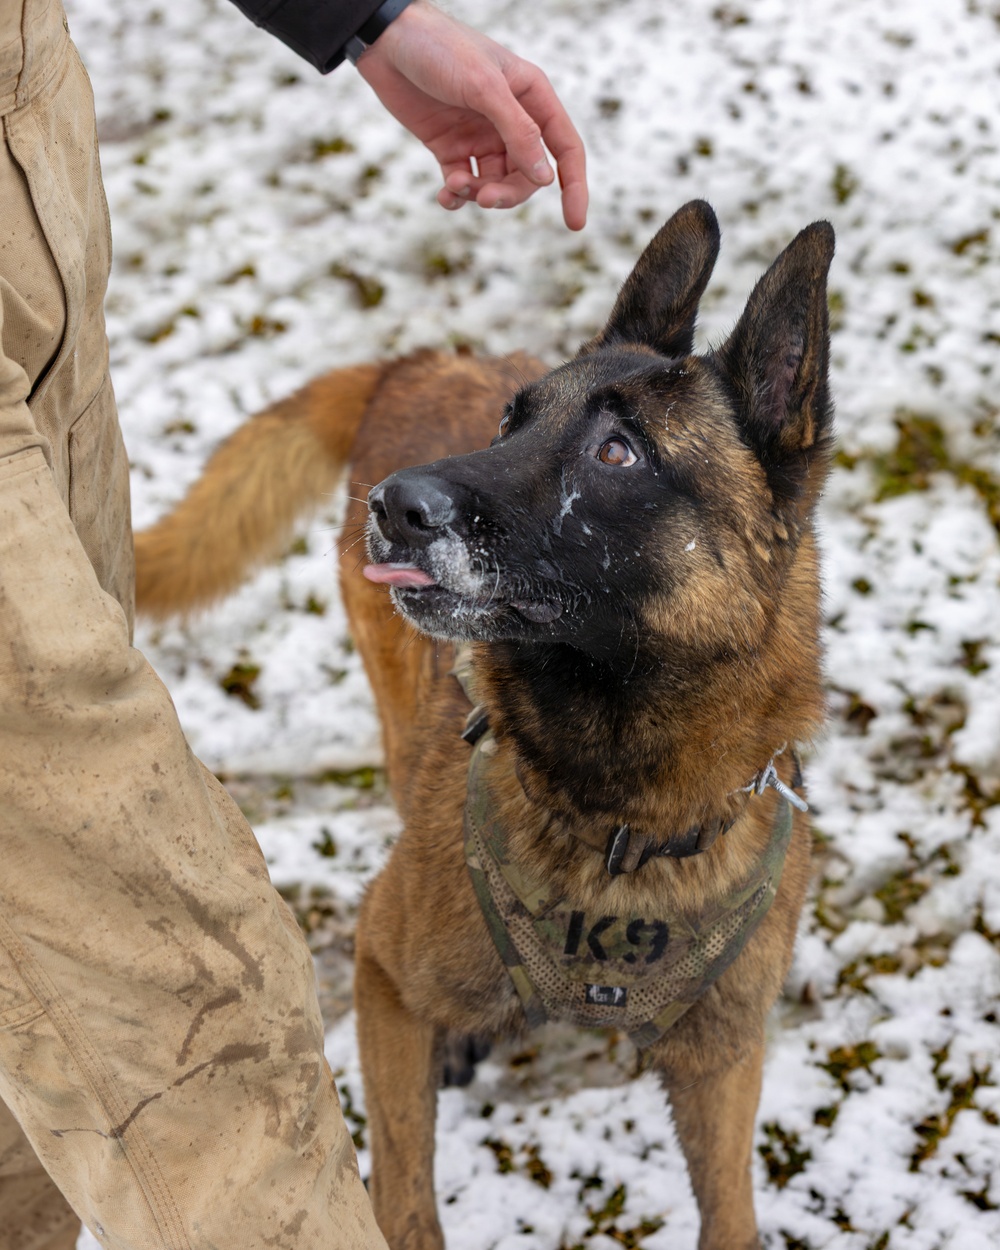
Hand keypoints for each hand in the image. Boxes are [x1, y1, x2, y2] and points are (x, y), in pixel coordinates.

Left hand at [357, 1, 587, 229]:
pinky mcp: (451, 147)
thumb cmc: (441, 50)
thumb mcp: (485, 88)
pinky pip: (464, 184)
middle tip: (487, 199)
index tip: (575, 223)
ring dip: (479, 194)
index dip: (574, 186)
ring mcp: (480, 135)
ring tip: (455, 185)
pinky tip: (446, 194)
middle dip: (510, 193)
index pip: (564, 148)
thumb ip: (518, 132)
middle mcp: (510, 119)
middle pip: (527, 175)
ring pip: (496, 184)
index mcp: (531, 96)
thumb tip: (545, 178)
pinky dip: (457, 195)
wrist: (388, 41)